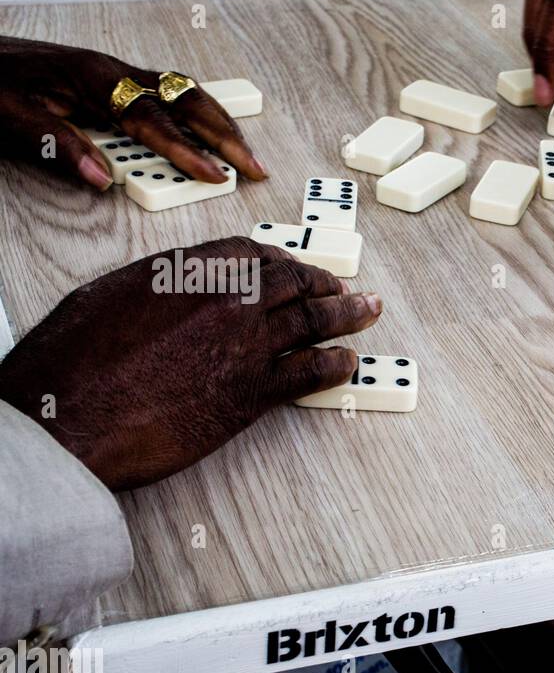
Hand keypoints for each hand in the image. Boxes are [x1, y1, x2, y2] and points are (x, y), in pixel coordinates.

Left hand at [0, 35, 265, 190]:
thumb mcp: (12, 117)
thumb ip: (58, 145)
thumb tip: (101, 178)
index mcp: (92, 78)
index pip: (153, 120)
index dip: (187, 150)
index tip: (215, 174)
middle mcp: (112, 71)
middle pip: (184, 99)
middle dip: (224, 134)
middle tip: (254, 166)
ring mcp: (115, 73)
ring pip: (183, 92)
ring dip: (218, 121)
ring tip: (244, 152)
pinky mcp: (112, 80)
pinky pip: (168, 94)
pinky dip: (197, 113)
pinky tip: (208, 129)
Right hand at [0, 237, 380, 490]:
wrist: (66, 418)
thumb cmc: (69, 365)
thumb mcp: (104, 299)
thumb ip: (152, 290)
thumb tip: (172, 294)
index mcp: (185, 270)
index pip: (250, 253)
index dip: (281, 260)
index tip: (294, 266)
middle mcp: (223, 298)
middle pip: (291, 282)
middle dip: (323, 282)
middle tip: (344, 288)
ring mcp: (244, 344)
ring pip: (312, 320)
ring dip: (346, 315)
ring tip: (368, 312)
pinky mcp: (252, 393)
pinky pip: (310, 371)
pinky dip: (336, 364)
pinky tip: (349, 363)